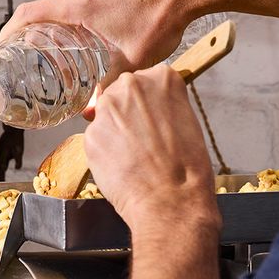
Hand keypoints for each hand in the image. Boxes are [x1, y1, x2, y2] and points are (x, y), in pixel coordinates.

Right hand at [0, 0, 214, 86]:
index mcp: (74, 5)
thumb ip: (108, 89)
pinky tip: (87, 34)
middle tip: (27, 56)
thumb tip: (93, 111)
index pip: (26, 15)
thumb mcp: (131, 62)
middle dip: (30, 33)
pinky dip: (74, 16)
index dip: (8, 32)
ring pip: (62, 4)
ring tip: (55, 48)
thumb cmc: (160, 18)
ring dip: (54, 24)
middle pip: (41, 10)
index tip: (2, 49)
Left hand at [84, 66, 219, 230]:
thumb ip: (163, 105)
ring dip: (115, 134)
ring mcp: (108, 109)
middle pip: (120, 94)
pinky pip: (96, 140)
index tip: (154, 120)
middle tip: (143, 141)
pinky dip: (105, 153)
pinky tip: (122, 167)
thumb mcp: (186, 121)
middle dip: (127, 115)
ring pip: (106, 118)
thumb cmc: (187, 168)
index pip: (145, 81)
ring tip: (134, 157)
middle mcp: (131, 85)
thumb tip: (148, 109)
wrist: (171, 200)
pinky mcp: (91, 135)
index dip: (148, 105)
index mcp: (162, 77)